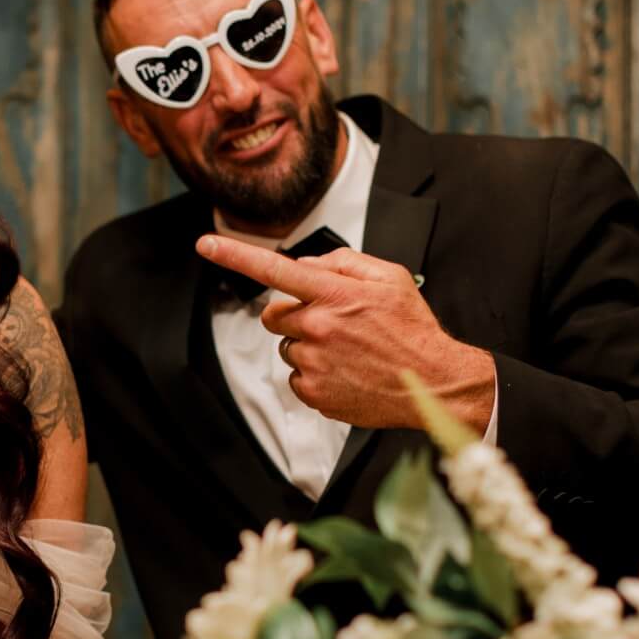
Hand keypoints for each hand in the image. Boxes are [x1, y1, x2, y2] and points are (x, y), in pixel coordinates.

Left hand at [195, 234, 494, 433]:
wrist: (434, 383)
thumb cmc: (412, 328)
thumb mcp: (389, 278)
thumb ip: (343, 263)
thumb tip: (305, 267)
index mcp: (333, 294)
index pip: (274, 268)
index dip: (234, 254)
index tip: (205, 244)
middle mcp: (317, 327)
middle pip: (274, 314)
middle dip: (294, 315)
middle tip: (333, 323)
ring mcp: (313, 363)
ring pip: (286, 346)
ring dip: (307, 345)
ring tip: (348, 351)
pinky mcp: (314, 393)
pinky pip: (296, 377)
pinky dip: (314, 374)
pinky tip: (346, 372)